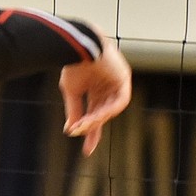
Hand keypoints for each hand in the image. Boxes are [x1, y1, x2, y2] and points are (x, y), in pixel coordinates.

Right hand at [59, 35, 131, 156]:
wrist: (80, 44)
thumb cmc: (73, 62)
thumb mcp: (71, 91)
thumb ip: (74, 110)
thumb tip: (71, 131)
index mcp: (95, 87)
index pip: (94, 113)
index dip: (90, 131)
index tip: (87, 151)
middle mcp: (107, 86)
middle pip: (102, 114)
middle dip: (93, 127)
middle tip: (83, 138)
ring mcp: (116, 83)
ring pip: (110, 109)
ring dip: (97, 118)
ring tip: (85, 123)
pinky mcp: (124, 79)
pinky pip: (119, 101)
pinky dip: (109, 110)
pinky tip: (97, 115)